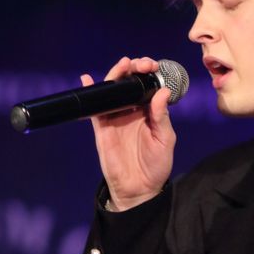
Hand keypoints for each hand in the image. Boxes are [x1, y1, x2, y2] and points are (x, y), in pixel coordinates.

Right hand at [81, 57, 176, 210]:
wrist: (139, 189)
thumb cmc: (156, 165)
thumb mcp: (165, 140)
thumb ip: (162, 116)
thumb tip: (162, 91)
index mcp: (150, 112)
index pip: (148, 86)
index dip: (150, 73)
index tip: (154, 66)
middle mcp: (132, 111)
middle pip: (130, 83)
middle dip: (135, 68)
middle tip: (142, 64)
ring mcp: (116, 117)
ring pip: (113, 90)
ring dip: (117, 74)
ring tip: (124, 65)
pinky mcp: (102, 127)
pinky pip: (94, 107)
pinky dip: (90, 92)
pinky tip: (87, 79)